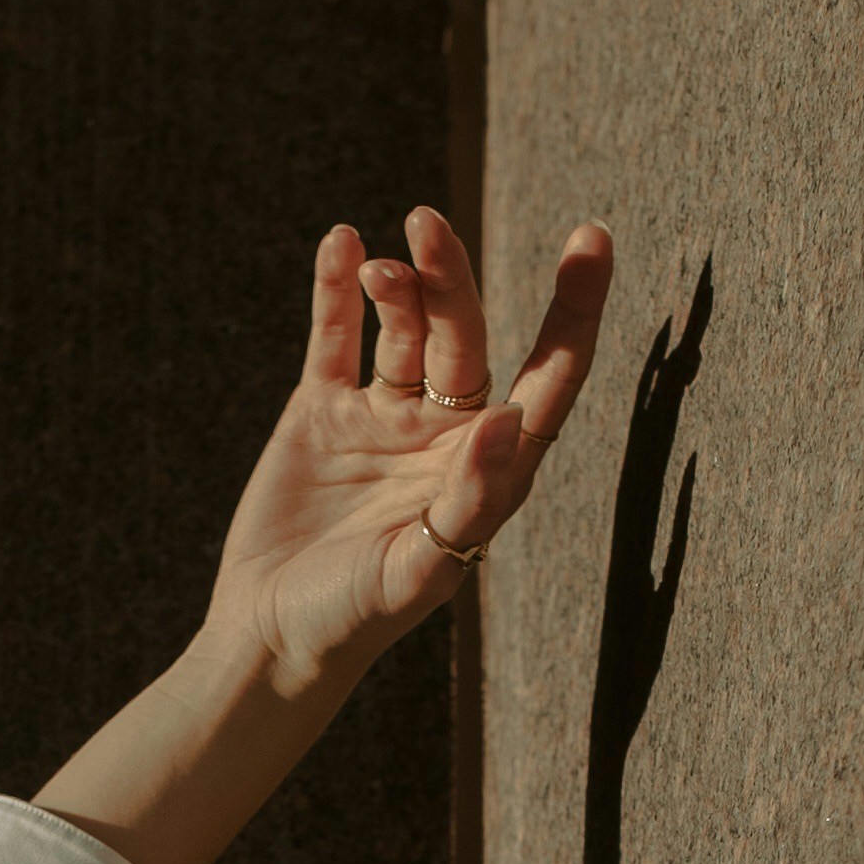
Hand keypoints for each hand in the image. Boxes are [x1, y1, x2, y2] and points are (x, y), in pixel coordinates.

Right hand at [209, 209, 615, 694]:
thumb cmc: (354, 620)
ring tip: (379, 263)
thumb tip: (508, 418)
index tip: (593, 240)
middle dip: (451, 279)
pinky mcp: (322, 412)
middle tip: (428, 226)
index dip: (575, 313)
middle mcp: (443, 436)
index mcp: (487, 473)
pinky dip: (338, 289)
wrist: (269, 636)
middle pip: (465, 336)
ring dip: (398, 285)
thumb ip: (468, 500)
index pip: (548, 380)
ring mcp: (383, 418)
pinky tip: (342, 243)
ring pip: (405, 328)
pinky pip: (336, 336)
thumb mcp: (417, 572)